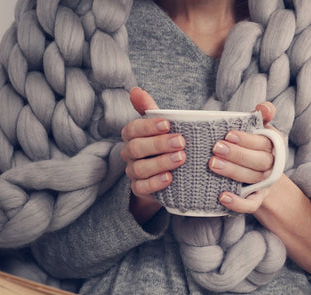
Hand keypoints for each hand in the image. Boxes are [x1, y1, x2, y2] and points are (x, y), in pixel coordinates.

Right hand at [120, 87, 186, 222]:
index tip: (168, 124)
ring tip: (181, 158)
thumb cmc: (164, 144)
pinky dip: (155, 183)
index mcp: (132, 136)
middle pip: (136, 148)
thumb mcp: (160, 126)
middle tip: (181, 142)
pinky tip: (170, 178)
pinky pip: (142, 188)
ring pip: (140, 169)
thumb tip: (135, 90)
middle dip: (159, 144)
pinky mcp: (139, 189)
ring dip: (160, 163)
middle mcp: (129, 154)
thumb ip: (149, 108)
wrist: (168, 175)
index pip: (133, 129)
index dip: (148, 126)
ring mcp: (133, 172)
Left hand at [209, 102, 281, 213]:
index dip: (247, 139)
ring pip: (253, 179)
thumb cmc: (252, 146)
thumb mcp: (258, 129)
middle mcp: (273, 165)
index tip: (228, 134)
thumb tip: (264, 108)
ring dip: (233, 172)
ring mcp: (265, 184)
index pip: (264, 143)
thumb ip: (262, 115)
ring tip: (212, 164)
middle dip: (237, 154)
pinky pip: (251, 204)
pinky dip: (238, 203)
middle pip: (260, 161)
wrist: (259, 177)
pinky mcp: (257, 199)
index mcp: (275, 145)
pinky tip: (222, 197)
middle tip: (216, 148)